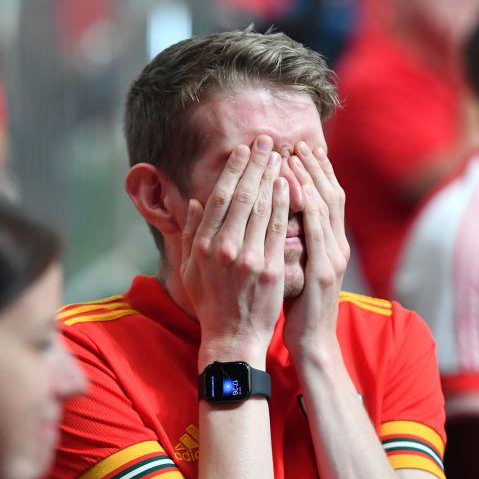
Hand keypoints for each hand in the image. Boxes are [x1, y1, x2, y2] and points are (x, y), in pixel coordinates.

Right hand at [181, 135, 289, 369]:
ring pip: (260, 207)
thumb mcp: (189, 269)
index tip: (243, 150)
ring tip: (280, 155)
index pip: (218, 197)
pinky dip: (282, 203)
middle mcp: (222, 247)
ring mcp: (246, 257)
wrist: (231, 337)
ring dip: (271, 176)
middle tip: (266, 141)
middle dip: (254, 164)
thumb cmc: (211, 302)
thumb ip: (191, 233)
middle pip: (240, 195)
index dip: (232, 170)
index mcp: (202, 245)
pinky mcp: (268, 268)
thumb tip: (193, 202)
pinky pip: (277, 228)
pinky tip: (288, 184)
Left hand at [282, 142, 349, 364]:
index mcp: (331, 245)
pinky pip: (314, 228)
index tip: (301, 149)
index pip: (327, 198)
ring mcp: (332, 256)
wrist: (312, 343)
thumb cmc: (299, 308)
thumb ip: (293, 242)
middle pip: (331, 194)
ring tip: (293, 154)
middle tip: (299, 142)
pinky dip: (305, 203)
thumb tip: (276, 216)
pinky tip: (292, 186)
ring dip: (309, 177)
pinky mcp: (323, 269)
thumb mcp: (298, 268)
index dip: (316, 173)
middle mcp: (337, 245)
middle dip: (314, 167)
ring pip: (324, 205)